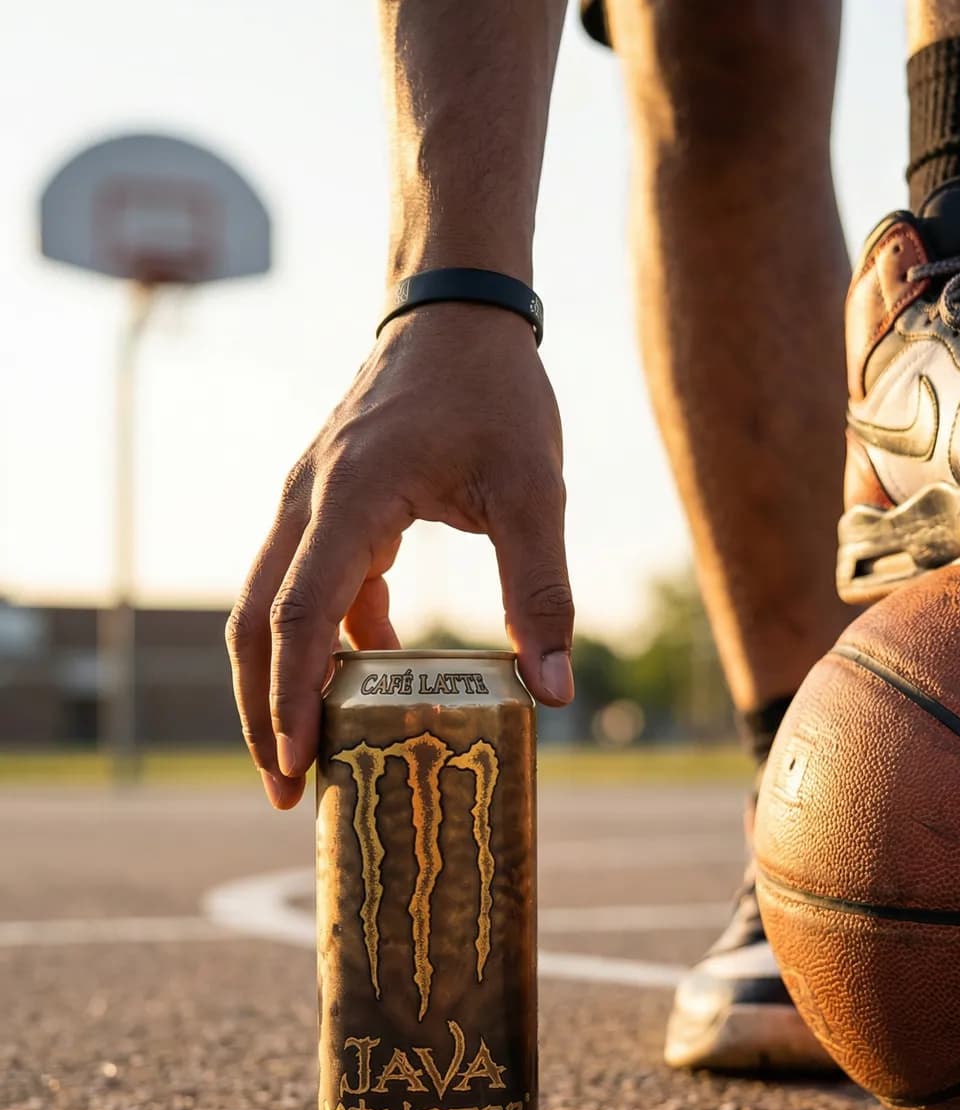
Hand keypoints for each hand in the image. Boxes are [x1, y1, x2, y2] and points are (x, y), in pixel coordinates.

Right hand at [226, 305, 572, 809]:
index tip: (294, 767)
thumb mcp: (533, 491)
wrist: (457, 313)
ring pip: (266, 607)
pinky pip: (305, 584)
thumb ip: (541, 590)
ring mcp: (307, 502)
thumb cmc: (495, 394)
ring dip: (282, 682)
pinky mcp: (325, 505)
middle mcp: (307, 502)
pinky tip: (371, 672)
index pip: (300, 618)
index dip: (291, 700)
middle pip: (255, 624)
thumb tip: (550, 692)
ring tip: (315, 754)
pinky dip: (324, 639)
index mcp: (349, 499)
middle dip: (262, 714)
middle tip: (287, 792)